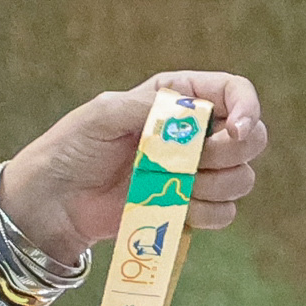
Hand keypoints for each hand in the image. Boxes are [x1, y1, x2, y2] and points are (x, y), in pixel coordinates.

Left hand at [0, 72, 269, 265]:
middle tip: (195, 163)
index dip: (248, 109)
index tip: (237, 131)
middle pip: (251, 138)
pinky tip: (178, 209)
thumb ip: (153, 108)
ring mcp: (196, 172)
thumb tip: (197, 115)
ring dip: (216, 186)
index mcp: (179, 97)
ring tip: (177, 188)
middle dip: (230, 153)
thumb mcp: (105, 114)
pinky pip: (226, 212)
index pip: (236, 92)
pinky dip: (207, 213)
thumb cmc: (72, 149)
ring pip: (242, 178)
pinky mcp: (192, 208)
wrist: (54, 204)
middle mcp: (195, 132)